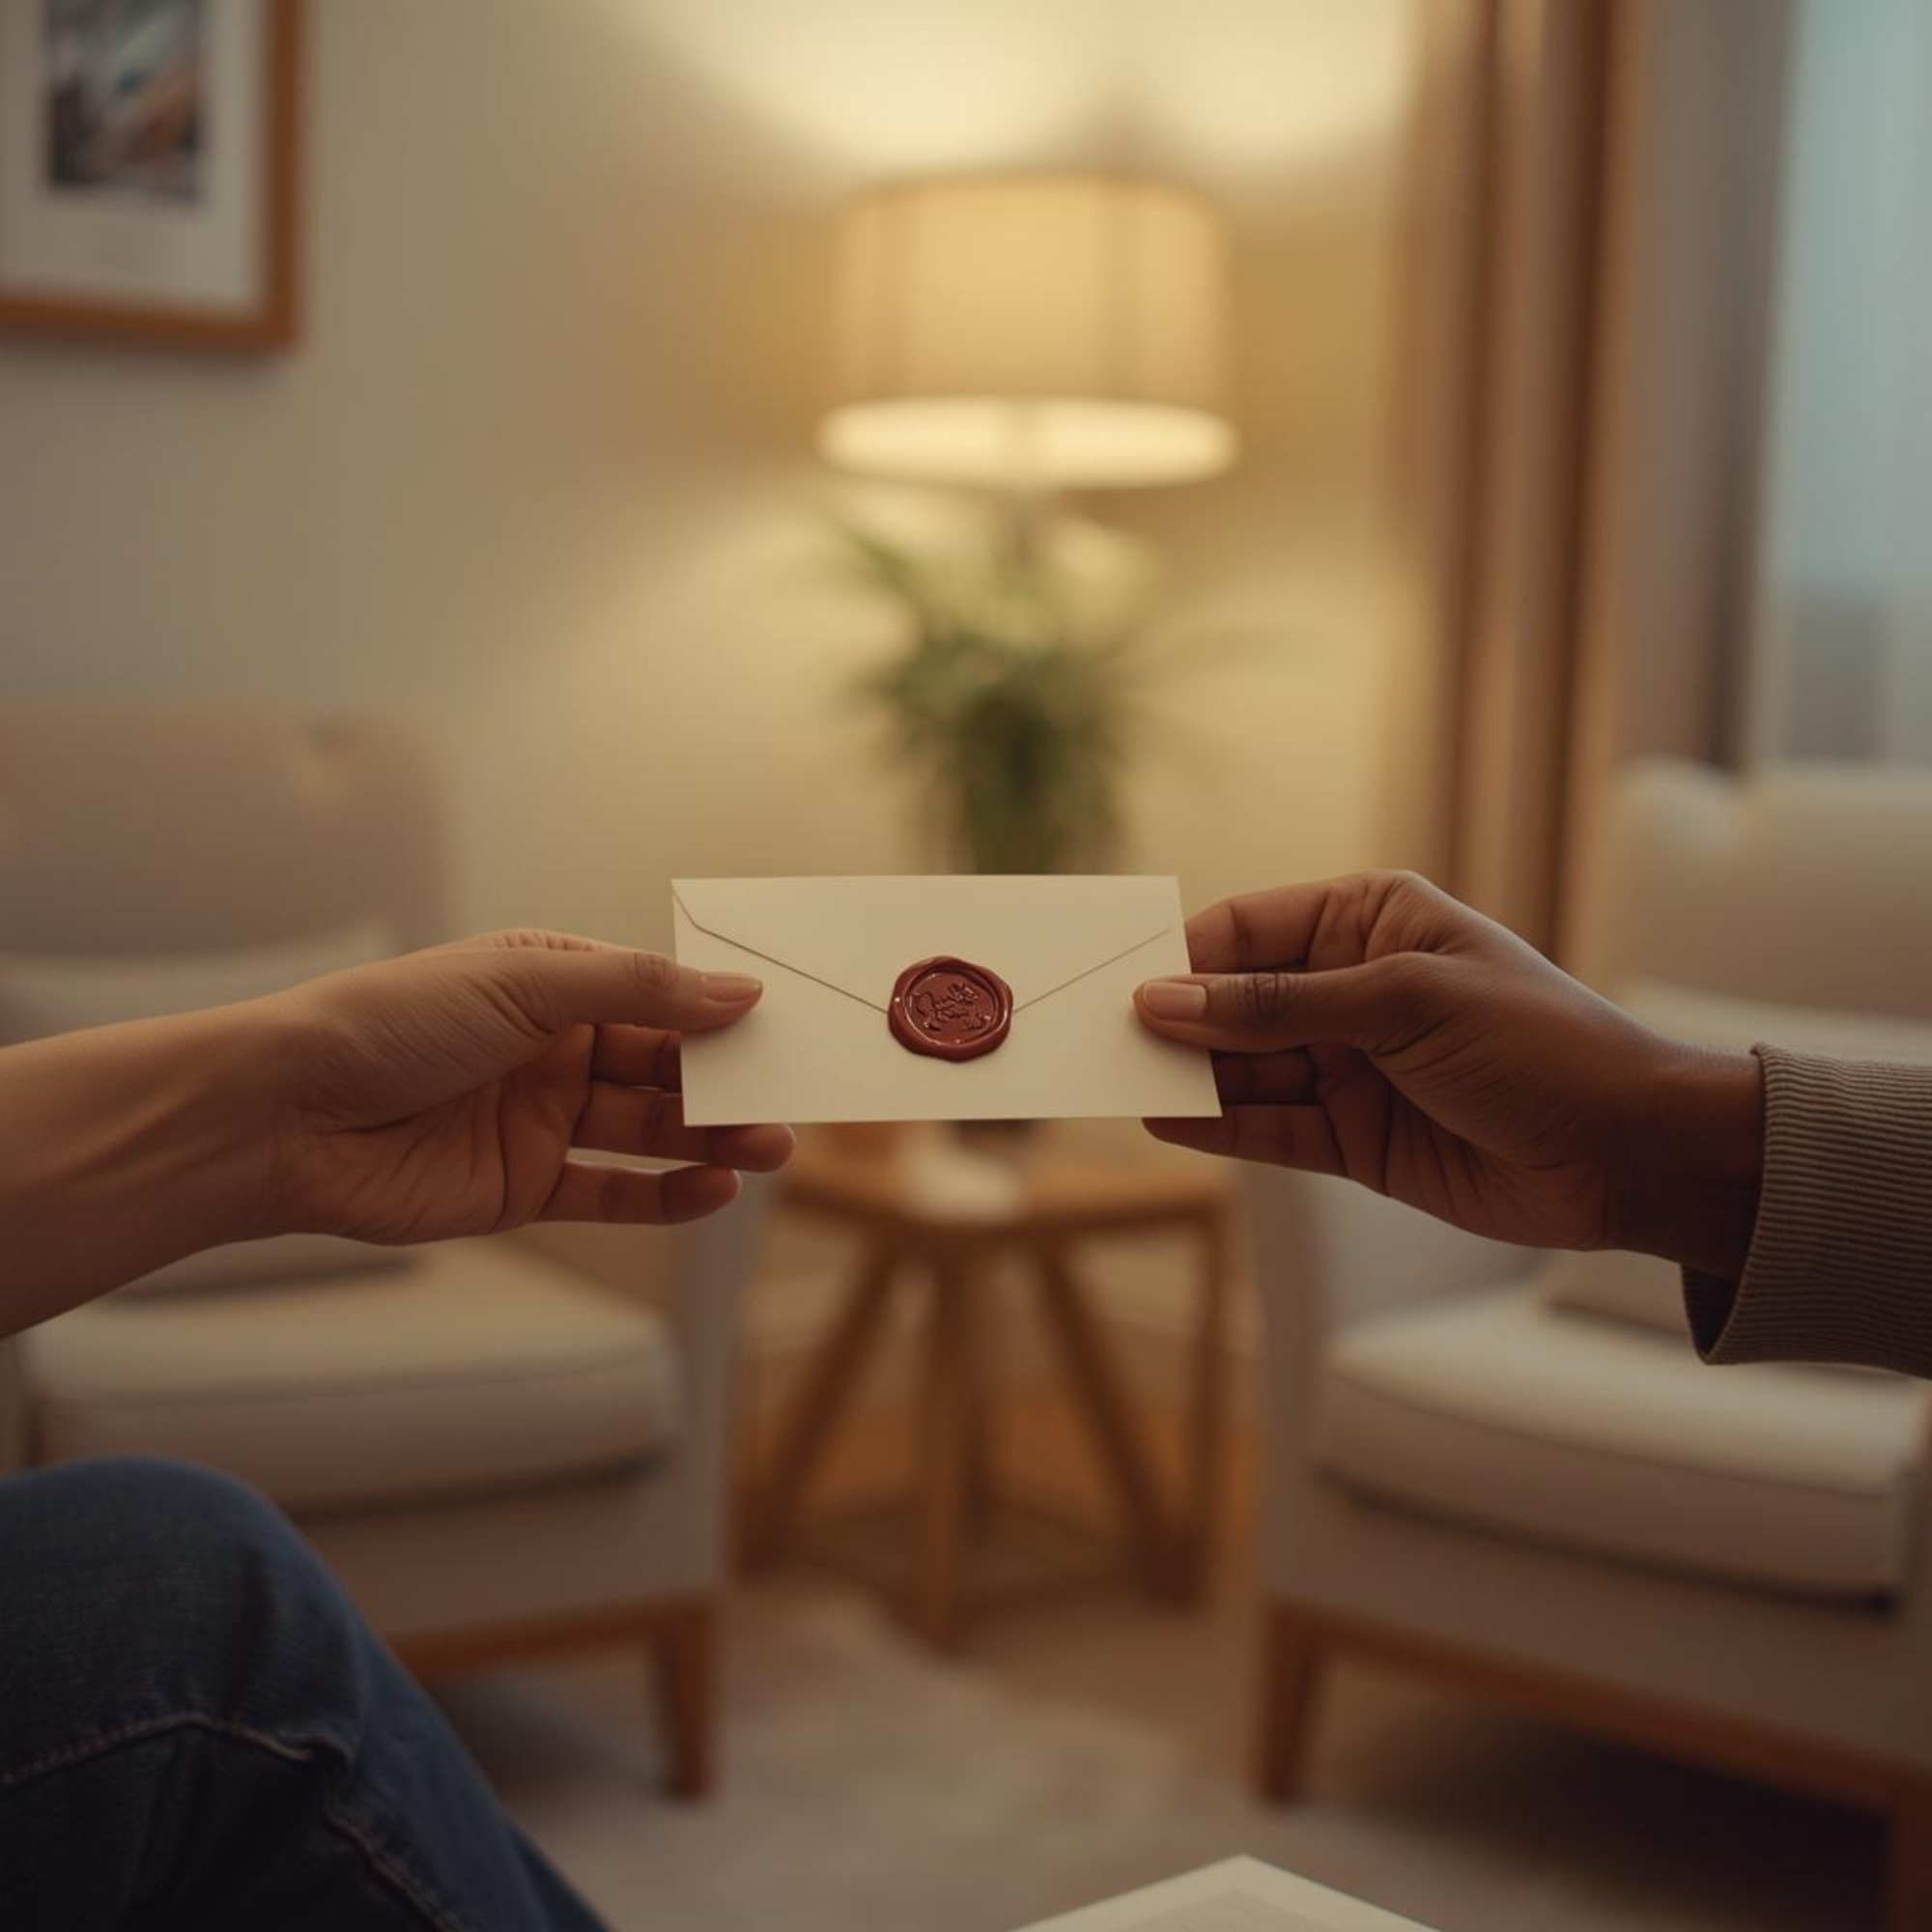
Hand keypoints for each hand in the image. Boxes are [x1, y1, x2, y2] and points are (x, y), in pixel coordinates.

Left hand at [263, 930, 793, 1242]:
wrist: (286, 1117)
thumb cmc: (392, 1024)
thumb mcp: (525, 983)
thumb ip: (638, 991)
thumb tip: (739, 993)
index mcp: (552, 984)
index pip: (658, 995)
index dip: (719, 1011)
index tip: (783, 1026)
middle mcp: (552, 1050)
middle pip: (663, 1066)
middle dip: (727, 1082)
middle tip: (790, 1098)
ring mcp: (540, 1121)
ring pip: (649, 1129)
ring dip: (712, 1137)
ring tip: (772, 1146)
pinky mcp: (523, 1187)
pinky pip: (611, 1191)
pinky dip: (666, 1194)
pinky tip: (713, 1189)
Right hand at [1133, 872, 1761, 1275]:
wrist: (1630, 1154)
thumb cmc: (1539, 1046)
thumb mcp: (1404, 1004)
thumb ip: (1279, 1008)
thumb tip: (1164, 999)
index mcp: (1373, 921)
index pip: (1251, 929)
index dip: (1185, 956)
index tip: (1120, 982)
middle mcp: (1353, 989)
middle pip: (1236, 1002)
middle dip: (1175, 1020)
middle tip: (1096, 1039)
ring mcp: (1351, 1067)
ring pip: (1244, 1069)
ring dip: (1187, 1077)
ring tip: (1114, 1084)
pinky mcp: (1354, 1138)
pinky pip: (1269, 1128)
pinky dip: (1219, 1128)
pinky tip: (1164, 1123)